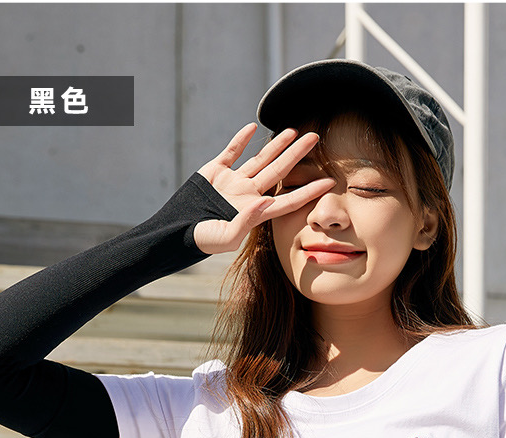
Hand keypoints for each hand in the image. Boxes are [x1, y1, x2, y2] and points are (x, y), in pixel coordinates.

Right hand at [193, 123, 335, 254]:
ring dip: (276, 145)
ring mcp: (232, 182)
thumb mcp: (226, 237)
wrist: (176, 232)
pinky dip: (241, 140)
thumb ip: (247, 221)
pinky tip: (253, 128)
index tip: (329, 182)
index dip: (309, 191)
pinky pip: (231, 152)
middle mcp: (247, 195)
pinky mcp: (215, 171)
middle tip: (316, 138)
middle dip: (297, 155)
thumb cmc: (202, 241)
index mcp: (254, 212)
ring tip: (293, 130)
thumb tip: (264, 201)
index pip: (288, 200)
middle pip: (278, 171)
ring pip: (259, 159)